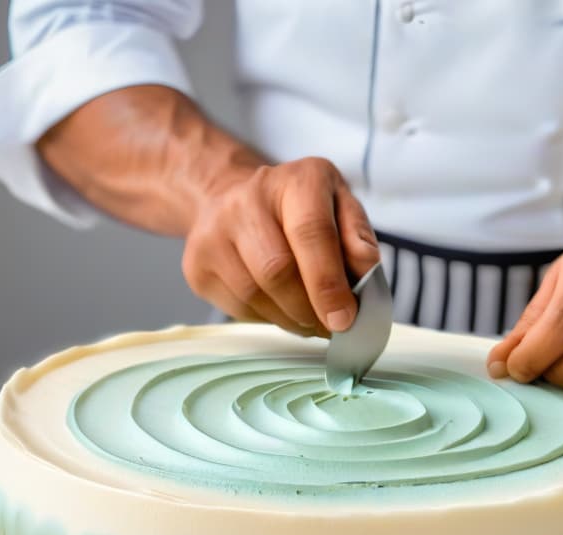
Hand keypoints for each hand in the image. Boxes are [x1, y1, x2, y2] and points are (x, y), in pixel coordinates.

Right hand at [182, 156, 379, 335]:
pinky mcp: (196, 265)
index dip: (328, 283)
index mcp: (296, 180)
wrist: (233, 199)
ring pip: (255, 295)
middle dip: (310, 309)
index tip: (344, 320)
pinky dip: (268, 318)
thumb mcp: (341, 208)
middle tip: (331, 326)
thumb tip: (366, 275)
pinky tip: (282, 309)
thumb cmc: (301, 210)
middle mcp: (246, 198)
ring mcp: (213, 232)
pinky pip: (237, 308)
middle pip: (277, 270)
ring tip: (310, 319)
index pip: (311, 233)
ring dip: (291, 319)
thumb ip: (358, 238)